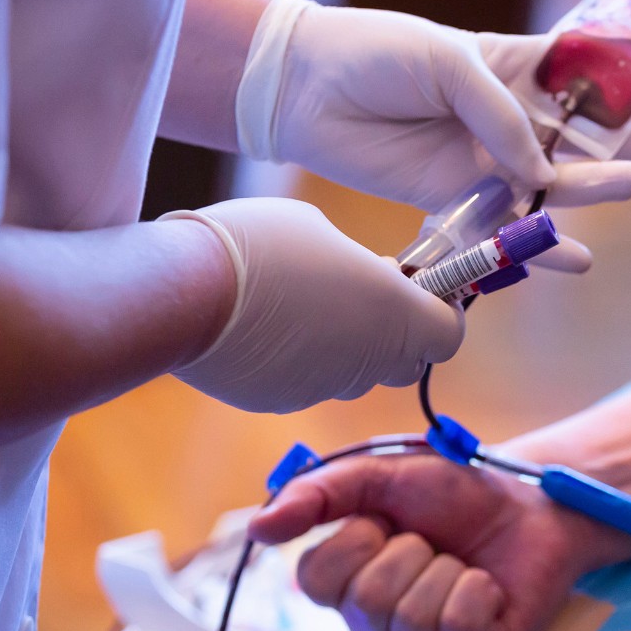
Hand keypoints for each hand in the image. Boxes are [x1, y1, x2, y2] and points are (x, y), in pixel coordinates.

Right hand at [162, 199, 462, 412]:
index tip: (415, 285)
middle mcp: (367, 362)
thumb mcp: (319, 229)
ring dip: (342, 343)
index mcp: (394, 316)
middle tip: (360, 289)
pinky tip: (261, 324)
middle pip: (405, 360)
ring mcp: (323, 388)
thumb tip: (351, 276)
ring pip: (352, 372)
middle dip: (393, 331)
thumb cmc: (259, 246)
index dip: (438, 309)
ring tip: (298, 301)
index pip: (447, 333)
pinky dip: (296, 359)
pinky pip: (305, 381)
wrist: (182, 293)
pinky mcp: (280, 401)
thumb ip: (353, 262)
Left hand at [237, 0, 630, 210]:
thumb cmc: (375, 54)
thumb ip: (499, 114)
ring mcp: (489, 160)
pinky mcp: (459, 200)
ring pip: (561, 180)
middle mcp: (512, 115)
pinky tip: (579, 260)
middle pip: (595, 131)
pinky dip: (542, 247)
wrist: (306, 91)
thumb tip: (542, 170)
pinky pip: (511, 227)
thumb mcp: (447, 62)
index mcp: (516, 63)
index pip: (592, 64)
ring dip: (604, 186)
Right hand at [248, 452, 608, 630]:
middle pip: (366, 603)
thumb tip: (258, 529)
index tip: (385, 520)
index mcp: (346, 584)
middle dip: (410, 552)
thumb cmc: (456, 493)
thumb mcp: (380, 475)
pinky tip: (487, 584)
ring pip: (411, 622)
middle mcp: (377, 626)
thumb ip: (317, 494)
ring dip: (447, 571)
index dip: (355, 540)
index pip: (314, 581)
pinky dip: (477, 593)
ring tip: (462, 562)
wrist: (531, 501)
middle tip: (433, 540)